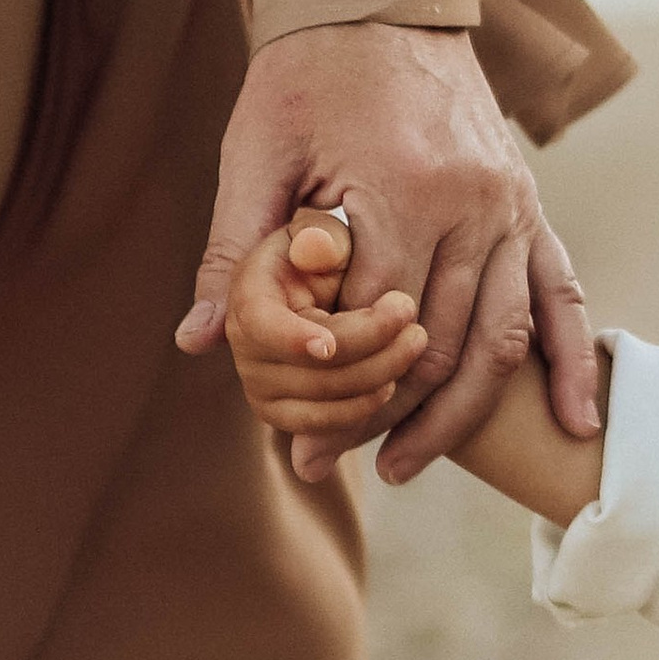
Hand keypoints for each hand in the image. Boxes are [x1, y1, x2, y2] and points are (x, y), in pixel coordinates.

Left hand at [176, 23, 598, 482]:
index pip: (372, 321)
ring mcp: (512, 209)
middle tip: (329, 466)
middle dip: (382, 416)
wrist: (385, 3)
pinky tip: (573, 422)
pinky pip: (563, 297)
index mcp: (404, 188)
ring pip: (498, 341)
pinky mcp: (530, 210)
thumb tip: (199, 340)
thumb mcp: (255, 150)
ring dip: (456, 416)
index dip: (332, 386)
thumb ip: (234, 248)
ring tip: (405, 466)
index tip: (293, 439)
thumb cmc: (309, 74)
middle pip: (435, 345)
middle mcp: (473, 206)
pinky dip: (573, 364)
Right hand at [220, 217, 426, 456]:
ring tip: (415, 342)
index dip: (293, 339)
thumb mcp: (327, 232)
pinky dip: (364, 409)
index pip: (260, 325)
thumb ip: (322, 236)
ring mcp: (260, 385)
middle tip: (415, 320)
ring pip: (324, 402)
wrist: (323, 285)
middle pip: (307, 369)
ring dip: (378, 376)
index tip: (329, 344)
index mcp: (248, 294)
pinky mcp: (285, 413)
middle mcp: (243, 346)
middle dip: (370, 347)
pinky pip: (326, 427)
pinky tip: (393, 381)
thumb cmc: (331, 253)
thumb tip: (315, 248)